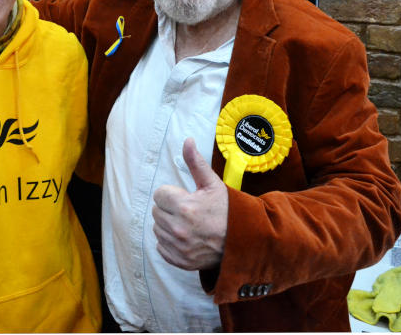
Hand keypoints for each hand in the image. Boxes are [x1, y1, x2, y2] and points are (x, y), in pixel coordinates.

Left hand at [152, 137, 228, 270]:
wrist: (244, 240)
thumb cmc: (227, 210)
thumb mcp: (212, 183)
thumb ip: (195, 162)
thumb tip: (187, 140)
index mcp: (185, 207)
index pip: (159, 195)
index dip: (172, 194)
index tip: (186, 198)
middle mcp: (179, 229)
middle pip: (156, 212)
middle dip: (169, 209)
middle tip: (189, 211)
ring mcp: (179, 247)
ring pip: (157, 229)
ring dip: (168, 225)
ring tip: (189, 224)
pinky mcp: (180, 261)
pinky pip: (161, 247)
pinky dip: (170, 243)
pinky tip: (186, 237)